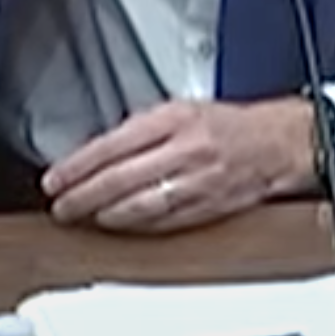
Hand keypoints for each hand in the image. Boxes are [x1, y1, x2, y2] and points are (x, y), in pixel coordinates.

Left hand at [43, 99, 318, 233]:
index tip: (56, 179)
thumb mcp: (181, 109)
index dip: (78, 167)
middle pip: (121, 180)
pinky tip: (119, 226)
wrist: (278, 144)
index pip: (113, 145)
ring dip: (106, 216)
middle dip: (83, 197)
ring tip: (84, 218)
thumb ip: (140, 129)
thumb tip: (97, 153)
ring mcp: (199, 183)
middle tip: (61, 206)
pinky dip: (137, 226)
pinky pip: (164, 222)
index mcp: (174, 120)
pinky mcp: (209, 208)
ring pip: (141, 207)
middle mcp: (186, 151)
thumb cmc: (228, 125)